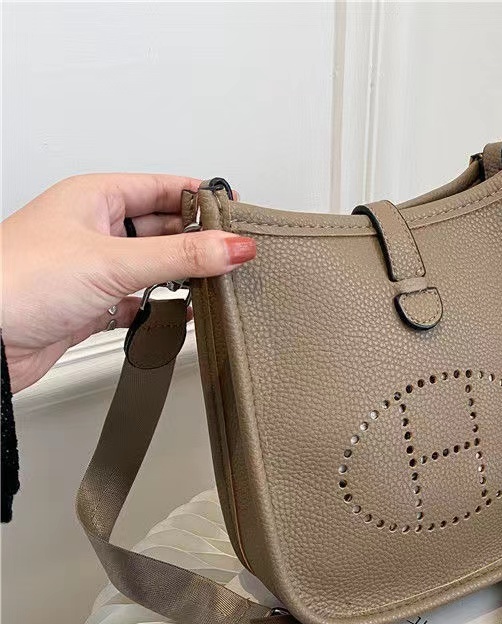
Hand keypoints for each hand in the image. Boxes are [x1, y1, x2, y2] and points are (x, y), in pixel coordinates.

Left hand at [0, 173, 255, 392]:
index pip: (162, 187)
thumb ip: (182, 256)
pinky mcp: (90, 305)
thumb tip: (234, 245)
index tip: (237, 212)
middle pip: (162, 228)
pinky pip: (138, 302)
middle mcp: (93, 229)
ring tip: (209, 286)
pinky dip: (158, 311)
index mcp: (94, 197)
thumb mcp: (114, 261)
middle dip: (196, 242)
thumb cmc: (16, 281)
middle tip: (231, 256)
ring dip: (178, 278)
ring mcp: (92, 268)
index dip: (200, 197)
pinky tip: (175, 317)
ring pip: (152, 266)